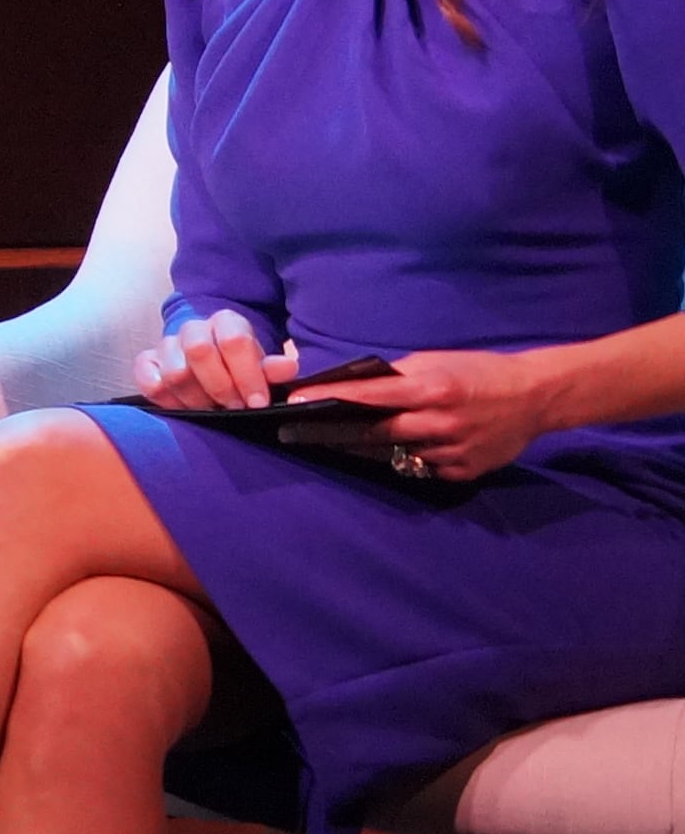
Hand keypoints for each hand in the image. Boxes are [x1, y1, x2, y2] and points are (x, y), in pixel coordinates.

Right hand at [130, 310, 289, 412]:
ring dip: (196, 399)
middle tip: (234, 407)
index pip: (233, 341)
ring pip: (175, 373)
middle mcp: (193, 328)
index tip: (257, 402)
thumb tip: (289, 368)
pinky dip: (166, 400)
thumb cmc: (239, 365)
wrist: (211, 357)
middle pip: (199, 351)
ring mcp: (166, 345)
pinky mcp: (146, 363)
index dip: (247, 374)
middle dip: (220, 386)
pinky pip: (149, 383)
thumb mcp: (261, 364)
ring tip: (211, 411)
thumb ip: (273, 368)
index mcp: (226, 322)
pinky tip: (184, 408)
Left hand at [282, 345, 578, 481]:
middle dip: (341, 431)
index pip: (372, 395)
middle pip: (377, 432)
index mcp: (433, 388)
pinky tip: (400, 450)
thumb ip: (399, 376)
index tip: (297, 402)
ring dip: (371, 448)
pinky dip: (409, 459)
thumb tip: (357, 385)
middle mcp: (441, 423)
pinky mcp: (464, 471)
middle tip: (308, 430)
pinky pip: (424, 468)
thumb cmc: (480, 371)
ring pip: (397, 454)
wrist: (536, 396)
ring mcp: (453, 451)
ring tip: (344, 440)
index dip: (332, 398)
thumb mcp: (438, 361)